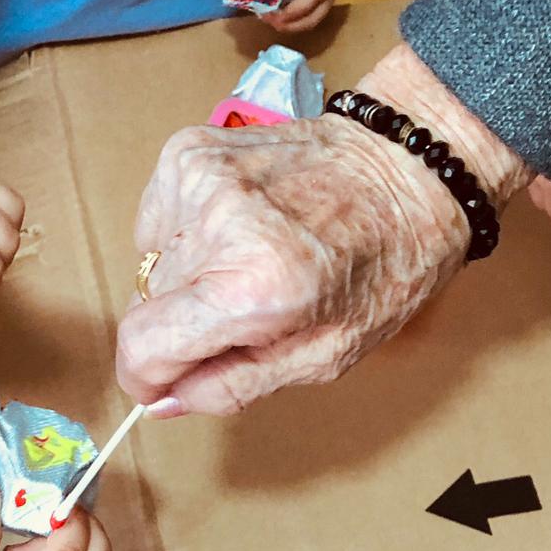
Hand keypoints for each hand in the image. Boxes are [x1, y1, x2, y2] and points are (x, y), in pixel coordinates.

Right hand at [117, 43, 526, 415]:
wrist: (408, 172)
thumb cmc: (382, 265)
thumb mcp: (323, 357)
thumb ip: (233, 385)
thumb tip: (163, 400)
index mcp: (254, 289)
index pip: (142, 345)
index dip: (146, 375)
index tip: (162, 382)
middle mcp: (218, 228)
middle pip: (145, 305)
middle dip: (180, 324)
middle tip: (241, 313)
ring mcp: (199, 181)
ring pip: (150, 262)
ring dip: (186, 276)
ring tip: (248, 262)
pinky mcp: (189, 151)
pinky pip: (156, 219)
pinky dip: (185, 233)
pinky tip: (238, 229)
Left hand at [263, 0, 344, 33]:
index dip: (295, 8)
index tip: (273, 15)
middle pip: (315, 14)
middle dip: (289, 22)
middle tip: (264, 18)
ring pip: (309, 20)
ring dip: (286, 23)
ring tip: (265, 17)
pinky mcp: (317, 1)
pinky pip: (303, 17)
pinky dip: (287, 19)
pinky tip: (271, 13)